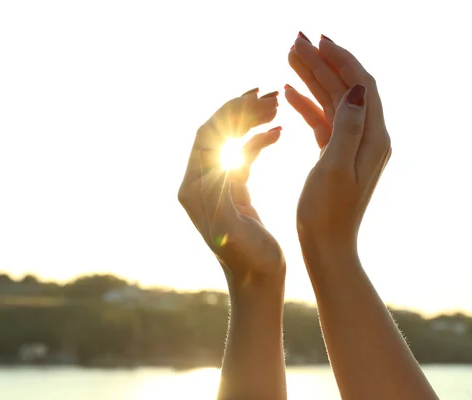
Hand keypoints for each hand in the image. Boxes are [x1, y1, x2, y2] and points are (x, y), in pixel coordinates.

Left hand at [178, 89, 284, 285]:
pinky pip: (242, 155)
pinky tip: (277, 133)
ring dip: (250, 122)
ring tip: (276, 107)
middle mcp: (199, 184)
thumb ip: (223, 193)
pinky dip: (258, 141)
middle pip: (216, 132)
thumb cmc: (248, 261)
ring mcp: (215, 186)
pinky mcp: (232, 191)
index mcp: (194, 189)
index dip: (229, 111)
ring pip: (230, 140)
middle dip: (241, 111)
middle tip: (271, 97)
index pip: (206, 135)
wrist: (257, 285)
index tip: (256, 95)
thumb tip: (222, 156)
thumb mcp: (233, 228)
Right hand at [285, 33, 391, 252]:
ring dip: (312, 79)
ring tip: (289, 56)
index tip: (318, 39)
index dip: (341, 59)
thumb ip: (347, 127)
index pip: (361, 85)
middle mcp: (368, 138)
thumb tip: (357, 88)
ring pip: (332, 102)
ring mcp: (352, 146)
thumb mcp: (335, 169)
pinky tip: (289, 93)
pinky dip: (307, 104)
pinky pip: (323, 120)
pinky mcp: (336, 154)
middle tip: (297, 40)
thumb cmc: (327, 214)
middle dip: (322, 62)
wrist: (327, 246)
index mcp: (373, 139)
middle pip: (346, 88)